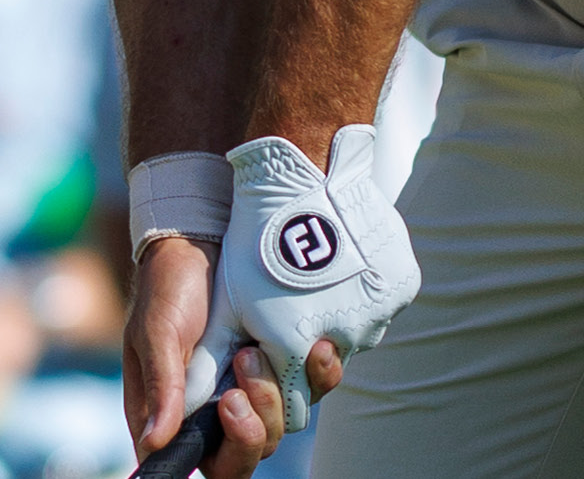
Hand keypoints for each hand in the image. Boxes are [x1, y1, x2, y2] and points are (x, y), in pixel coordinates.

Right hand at [125, 237, 316, 478]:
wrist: (201, 239)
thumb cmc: (167, 287)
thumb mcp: (157, 332)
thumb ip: (161, 386)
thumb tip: (154, 443)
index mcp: (178, 415)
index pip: (211, 464)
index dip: (230, 450)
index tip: (229, 404)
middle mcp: (218, 412)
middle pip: (253, 450)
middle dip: (257, 420)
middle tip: (245, 364)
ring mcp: (253, 390)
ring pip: (284, 423)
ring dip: (278, 391)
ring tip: (256, 347)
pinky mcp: (283, 366)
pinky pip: (312, 388)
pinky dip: (318, 373)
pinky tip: (315, 347)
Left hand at [210, 128, 410, 432]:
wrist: (302, 175)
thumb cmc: (254, 241)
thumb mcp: (230, 301)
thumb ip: (216, 358)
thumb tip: (182, 408)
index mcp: (296, 349)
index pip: (295, 402)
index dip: (279, 386)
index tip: (266, 357)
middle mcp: (344, 339)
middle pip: (327, 368)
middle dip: (308, 350)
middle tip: (291, 308)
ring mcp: (377, 313)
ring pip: (357, 333)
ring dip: (338, 316)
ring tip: (315, 276)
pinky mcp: (400, 286)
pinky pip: (381, 303)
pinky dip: (363, 290)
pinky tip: (343, 263)